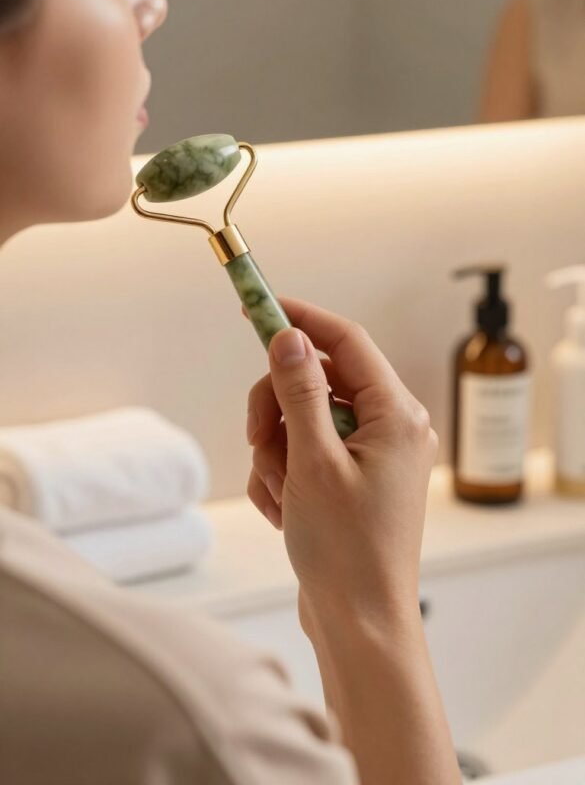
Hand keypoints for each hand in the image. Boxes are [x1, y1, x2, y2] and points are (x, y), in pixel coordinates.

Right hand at [245, 297, 437, 628]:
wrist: (359, 627)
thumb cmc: (347, 552)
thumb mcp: (314, 462)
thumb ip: (300, 392)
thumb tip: (288, 336)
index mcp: (396, 415)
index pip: (345, 340)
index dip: (299, 319)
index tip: (255, 307)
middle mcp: (390, 428)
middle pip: (315, 380)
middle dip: (277, 408)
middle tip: (258, 438)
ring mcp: (370, 455)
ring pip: (301, 418)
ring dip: (276, 451)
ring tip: (282, 495)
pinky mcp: (350, 480)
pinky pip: (302, 453)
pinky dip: (283, 475)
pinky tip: (285, 511)